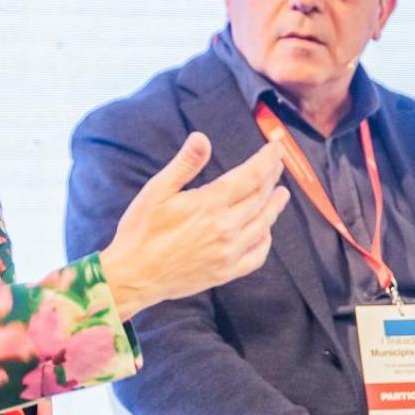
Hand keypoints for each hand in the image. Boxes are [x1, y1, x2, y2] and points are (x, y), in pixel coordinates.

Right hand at [101, 134, 288, 319]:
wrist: (133, 276)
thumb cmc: (140, 231)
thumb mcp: (155, 191)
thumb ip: (184, 165)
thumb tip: (202, 138)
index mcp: (208, 204)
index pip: (250, 176)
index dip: (266, 160)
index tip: (276, 148)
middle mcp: (224, 228)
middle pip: (259, 198)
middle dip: (271, 178)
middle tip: (277, 165)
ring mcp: (228, 252)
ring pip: (263, 225)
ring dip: (274, 206)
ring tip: (282, 194)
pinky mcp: (226, 272)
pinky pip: (257, 256)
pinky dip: (266, 241)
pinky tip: (266, 232)